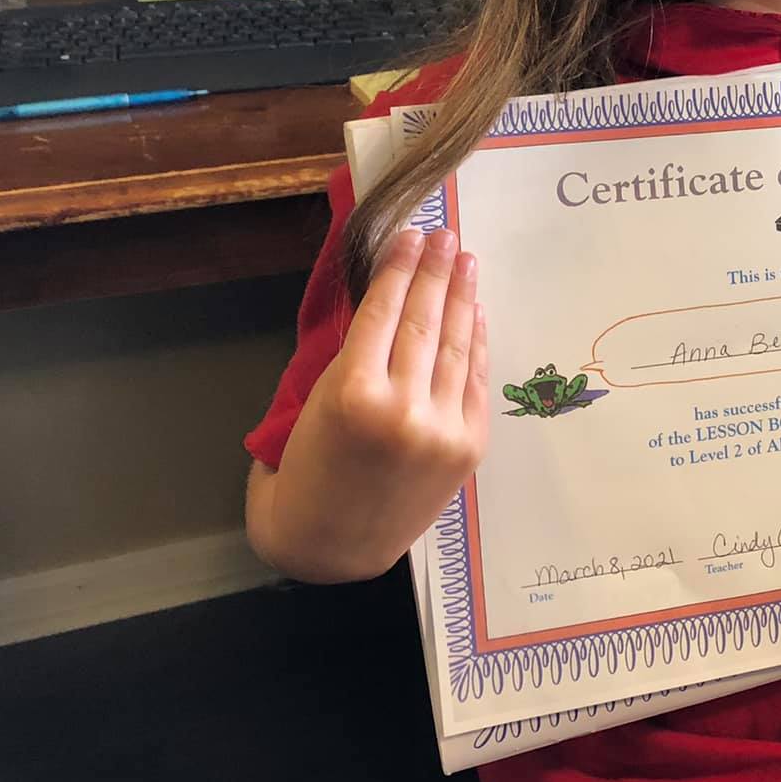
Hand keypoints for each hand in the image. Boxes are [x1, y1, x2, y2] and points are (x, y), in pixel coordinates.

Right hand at [268, 227, 490, 580]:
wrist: (330, 546)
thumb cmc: (304, 472)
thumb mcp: (312, 404)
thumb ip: (352, 357)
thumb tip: (388, 300)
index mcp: (353, 396)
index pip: (385, 313)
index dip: (400, 268)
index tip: (411, 234)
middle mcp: (405, 409)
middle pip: (425, 321)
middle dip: (436, 273)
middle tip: (445, 235)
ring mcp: (443, 429)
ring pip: (455, 346)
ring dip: (462, 298)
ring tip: (464, 262)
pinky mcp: (469, 445)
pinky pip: (473, 380)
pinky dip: (476, 342)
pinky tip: (475, 311)